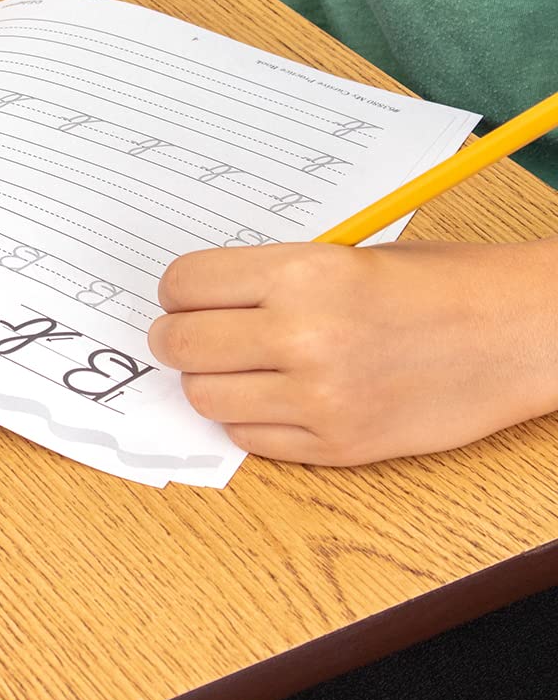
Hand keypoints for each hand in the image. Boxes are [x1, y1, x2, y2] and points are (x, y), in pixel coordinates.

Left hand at [147, 239, 557, 464]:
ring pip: (205, 398)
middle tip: (192, 337)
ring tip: (242, 368)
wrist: (522, 332)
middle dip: (177, 339)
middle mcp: (301, 335)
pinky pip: (249, 438)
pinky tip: (280, 398)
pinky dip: (251, 420)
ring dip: (212, 383)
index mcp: (301, 274)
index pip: (184, 285)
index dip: (177, 293)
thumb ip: (270, 281)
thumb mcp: (346, 256)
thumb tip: (198, 303)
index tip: (187, 298)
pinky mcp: (336, 444)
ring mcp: (317, 396)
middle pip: (180, 344)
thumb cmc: (439, 285)